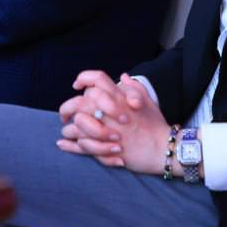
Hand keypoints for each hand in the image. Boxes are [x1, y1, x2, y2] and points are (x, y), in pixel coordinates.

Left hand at [56, 71, 172, 173]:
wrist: (163, 150)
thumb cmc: (156, 126)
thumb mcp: (148, 101)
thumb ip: (134, 87)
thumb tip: (123, 76)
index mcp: (120, 98)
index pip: (98, 79)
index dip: (84, 78)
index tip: (77, 85)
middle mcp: (112, 112)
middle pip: (80, 102)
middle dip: (68, 107)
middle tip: (65, 114)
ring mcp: (108, 131)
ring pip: (77, 125)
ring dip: (68, 128)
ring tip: (67, 131)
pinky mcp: (106, 149)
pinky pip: (81, 145)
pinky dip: (69, 145)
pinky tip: (62, 144)